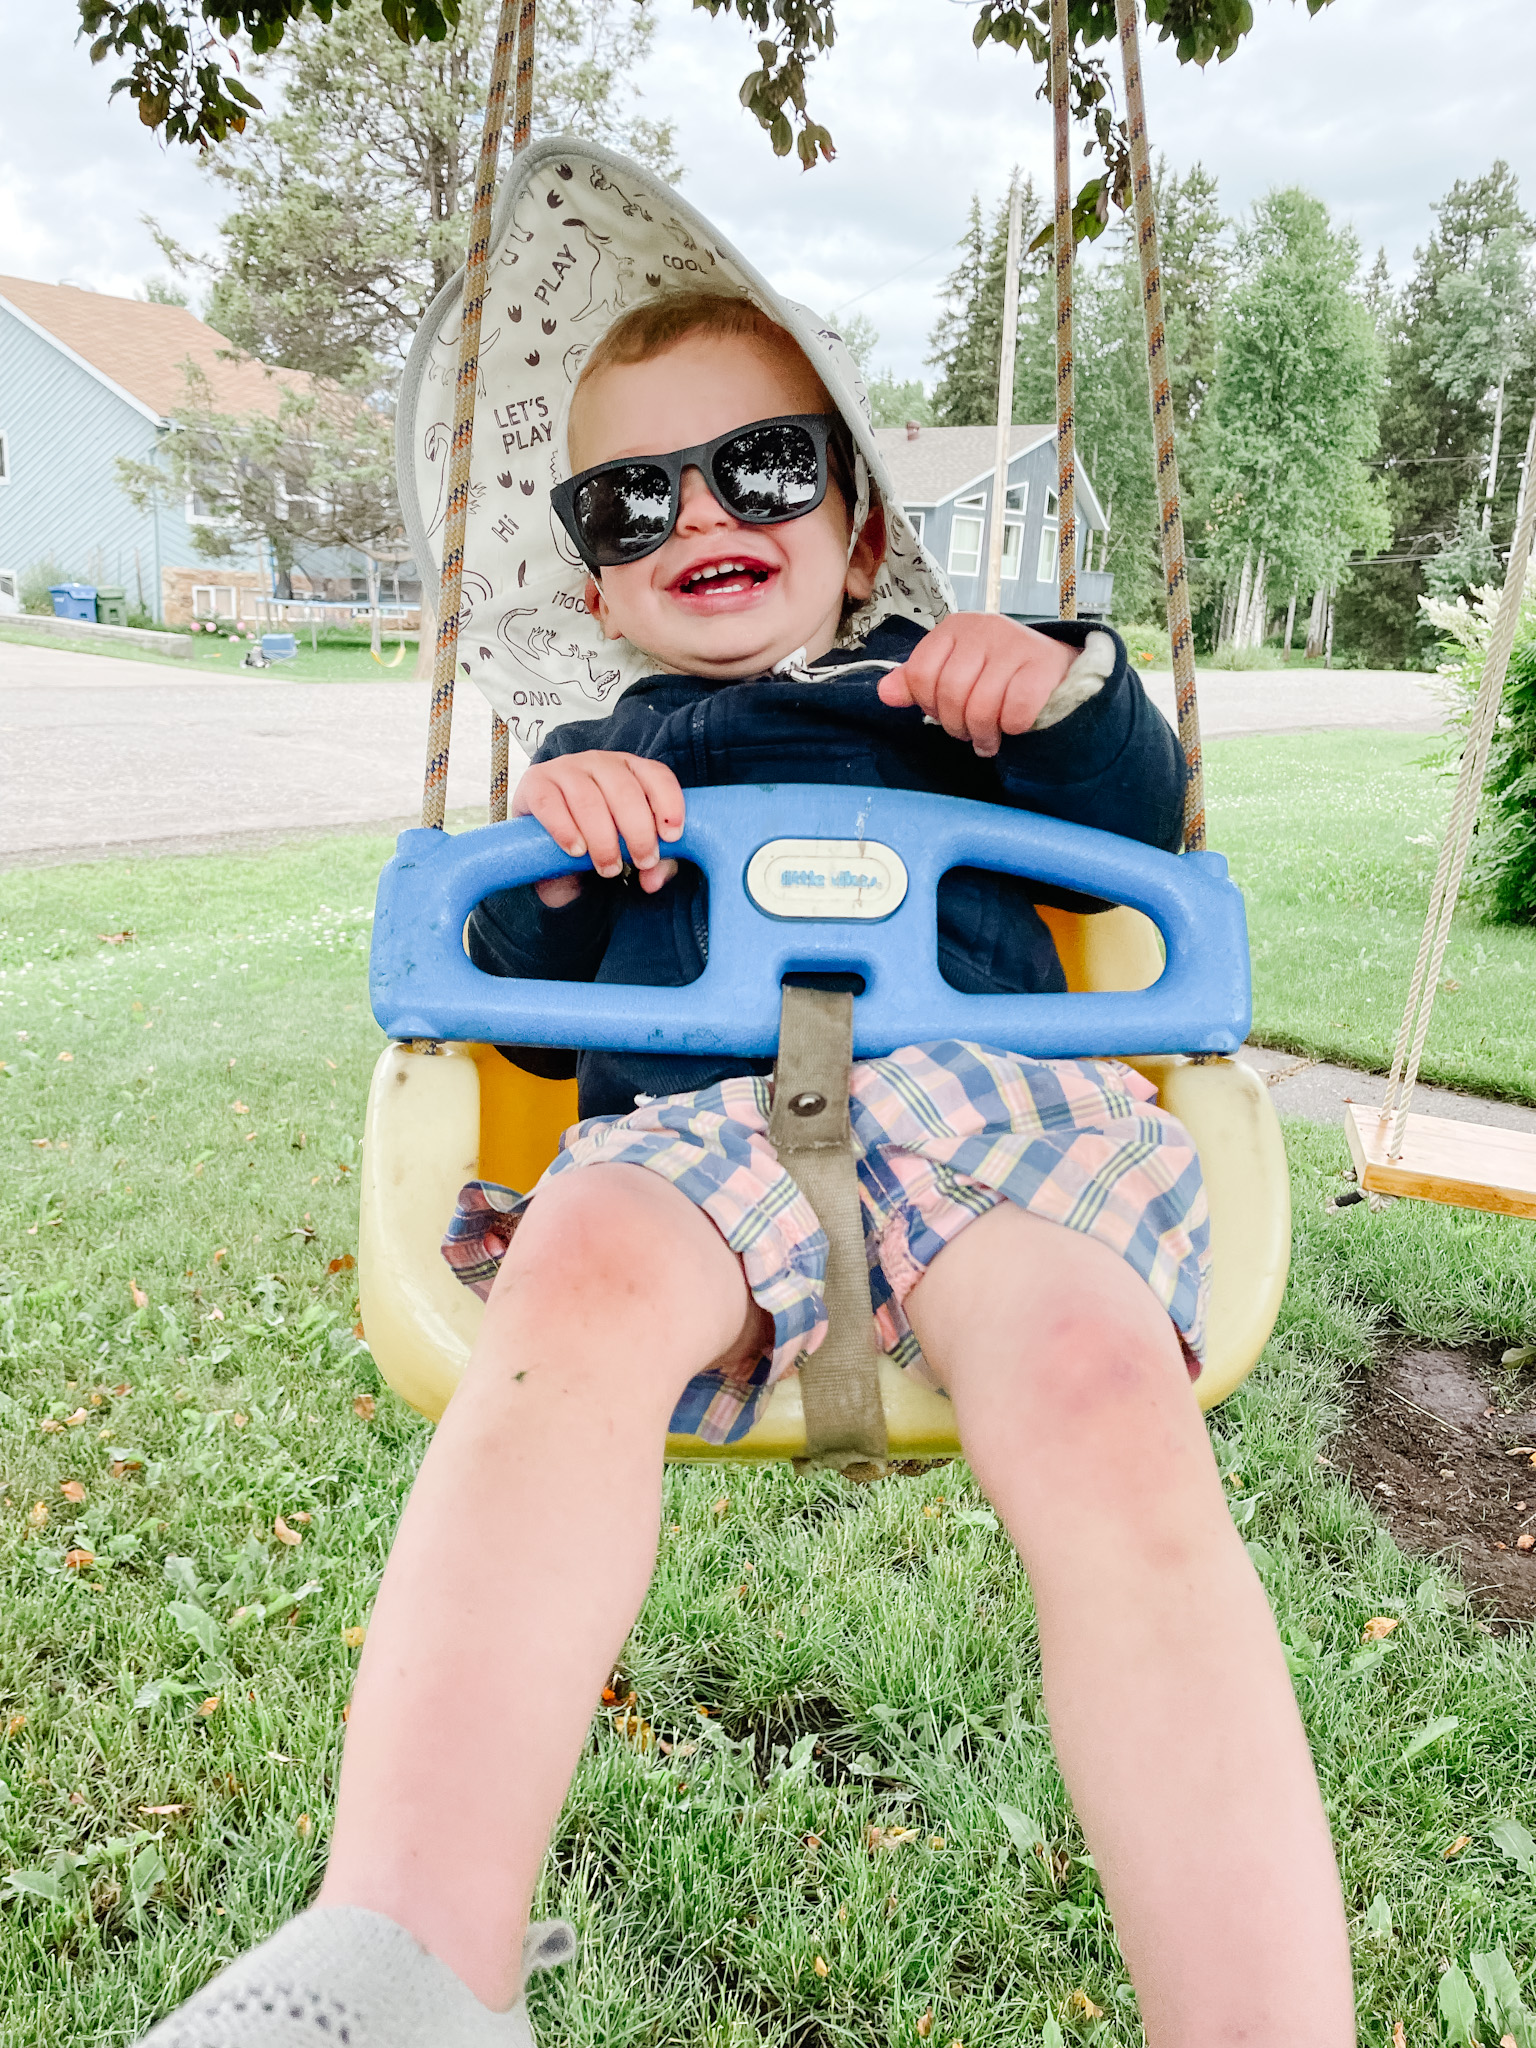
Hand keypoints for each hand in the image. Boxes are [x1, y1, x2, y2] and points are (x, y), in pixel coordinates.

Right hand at [512, 751, 683, 907]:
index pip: (656, 775)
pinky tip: (576, 850)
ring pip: (589, 799)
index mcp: (628, 769)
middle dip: (638, 832)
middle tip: (641, 862)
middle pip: (624, 791)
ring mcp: (565, 769)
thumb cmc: (590, 836)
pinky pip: (550, 803)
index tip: (672, 836)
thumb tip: (654, 879)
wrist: (540, 836)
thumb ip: (647, 862)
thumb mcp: (624, 847)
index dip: (669, 803)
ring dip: (603, 839)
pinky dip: (565, 830)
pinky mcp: (535, 783)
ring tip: (608, 868)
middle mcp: (599, 762)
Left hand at [877, 615, 1077, 756]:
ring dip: (983, 734)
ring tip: (988, 738)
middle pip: (949, 693)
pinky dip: (1012, 728)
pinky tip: (1014, 727)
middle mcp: (984, 627)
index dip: (928, 704)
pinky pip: (1015, 712)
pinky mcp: (1043, 666)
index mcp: (955, 627)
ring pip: (980, 707)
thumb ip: (918, 681)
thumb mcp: (955, 670)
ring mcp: (1015, 644)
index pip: (920, 674)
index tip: (943, 713)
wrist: (1059, 669)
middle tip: (969, 733)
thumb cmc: (1001, 674)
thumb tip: (884, 693)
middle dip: (956, 724)